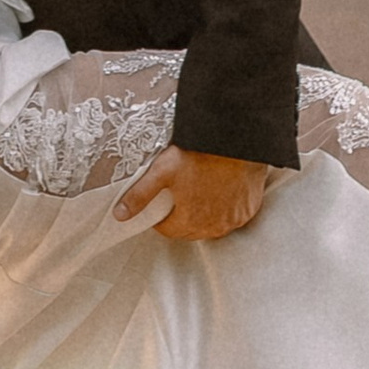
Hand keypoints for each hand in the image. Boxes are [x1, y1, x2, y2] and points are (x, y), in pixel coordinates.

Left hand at [112, 148, 272, 240]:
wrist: (235, 139)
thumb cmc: (199, 153)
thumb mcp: (162, 170)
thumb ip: (140, 195)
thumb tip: (119, 215)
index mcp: (189, 220)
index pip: (168, 230)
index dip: (162, 214)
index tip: (165, 198)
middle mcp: (213, 226)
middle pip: (190, 229)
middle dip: (183, 215)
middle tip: (182, 191)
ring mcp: (233, 220)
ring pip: (213, 225)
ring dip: (205, 214)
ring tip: (202, 189)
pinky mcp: (248, 210)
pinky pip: (233, 217)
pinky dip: (227, 208)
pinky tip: (223, 190)